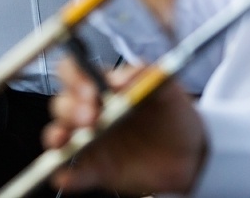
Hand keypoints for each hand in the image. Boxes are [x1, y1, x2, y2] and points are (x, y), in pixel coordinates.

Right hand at [44, 58, 207, 194]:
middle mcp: (90, 112)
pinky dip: (66, 175)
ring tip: (67, 141)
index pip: (73, 72)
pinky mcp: (95, 170)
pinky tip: (68, 176)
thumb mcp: (169, 90)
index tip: (90, 90)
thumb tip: (122, 78)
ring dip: (57, 137)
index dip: (74, 78)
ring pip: (58, 135)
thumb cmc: (174, 117)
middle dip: (70, 109)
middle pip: (62, 104)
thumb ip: (149, 75)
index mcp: (102, 87)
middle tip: (90, 117)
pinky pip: (73, 173)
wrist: (191, 156)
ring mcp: (89, 142)